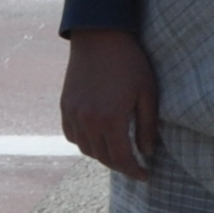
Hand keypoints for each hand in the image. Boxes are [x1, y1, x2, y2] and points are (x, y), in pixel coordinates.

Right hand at [60, 28, 159, 176]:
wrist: (100, 36)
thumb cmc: (129, 62)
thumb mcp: (147, 92)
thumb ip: (148, 125)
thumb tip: (147, 151)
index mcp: (110, 120)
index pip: (121, 158)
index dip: (134, 171)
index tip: (146, 176)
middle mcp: (87, 121)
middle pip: (102, 157)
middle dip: (120, 165)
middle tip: (135, 166)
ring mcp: (73, 114)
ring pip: (86, 149)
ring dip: (102, 155)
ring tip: (118, 153)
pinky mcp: (65, 106)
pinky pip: (72, 135)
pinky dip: (85, 142)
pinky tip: (98, 138)